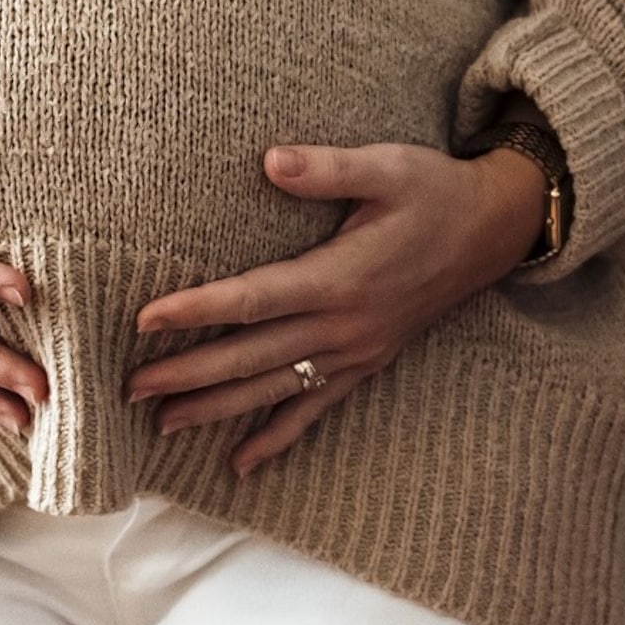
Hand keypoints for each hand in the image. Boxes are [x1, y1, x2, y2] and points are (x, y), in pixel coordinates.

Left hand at [126, 138, 547, 476]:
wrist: (495, 230)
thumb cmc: (436, 191)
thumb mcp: (388, 166)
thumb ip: (328, 168)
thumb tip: (270, 162)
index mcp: (341, 277)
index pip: (255, 298)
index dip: (199, 311)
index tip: (145, 320)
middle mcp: (346, 325)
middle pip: (253, 357)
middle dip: (189, 375)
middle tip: (129, 389)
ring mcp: (357, 351)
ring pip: (276, 390)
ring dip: (218, 410)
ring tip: (163, 425)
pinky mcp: (367, 362)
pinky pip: (316, 408)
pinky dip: (278, 438)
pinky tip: (242, 462)